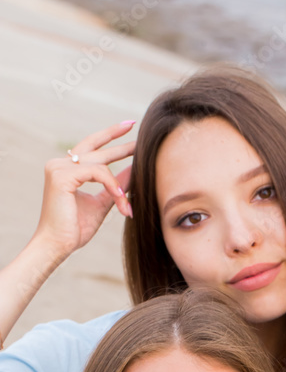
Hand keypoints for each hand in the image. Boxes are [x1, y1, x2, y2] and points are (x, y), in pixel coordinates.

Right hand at [31, 121, 135, 264]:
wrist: (57, 246)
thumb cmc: (74, 229)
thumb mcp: (102, 202)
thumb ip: (115, 186)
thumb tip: (133, 171)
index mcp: (67, 168)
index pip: (91, 146)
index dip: (110, 135)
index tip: (129, 126)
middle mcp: (60, 163)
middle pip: (97, 150)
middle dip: (121, 147)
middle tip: (142, 141)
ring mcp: (59, 167)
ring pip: (100, 165)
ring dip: (119, 185)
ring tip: (127, 203)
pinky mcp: (61, 176)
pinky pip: (97, 173)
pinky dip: (111, 185)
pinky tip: (120, 199)